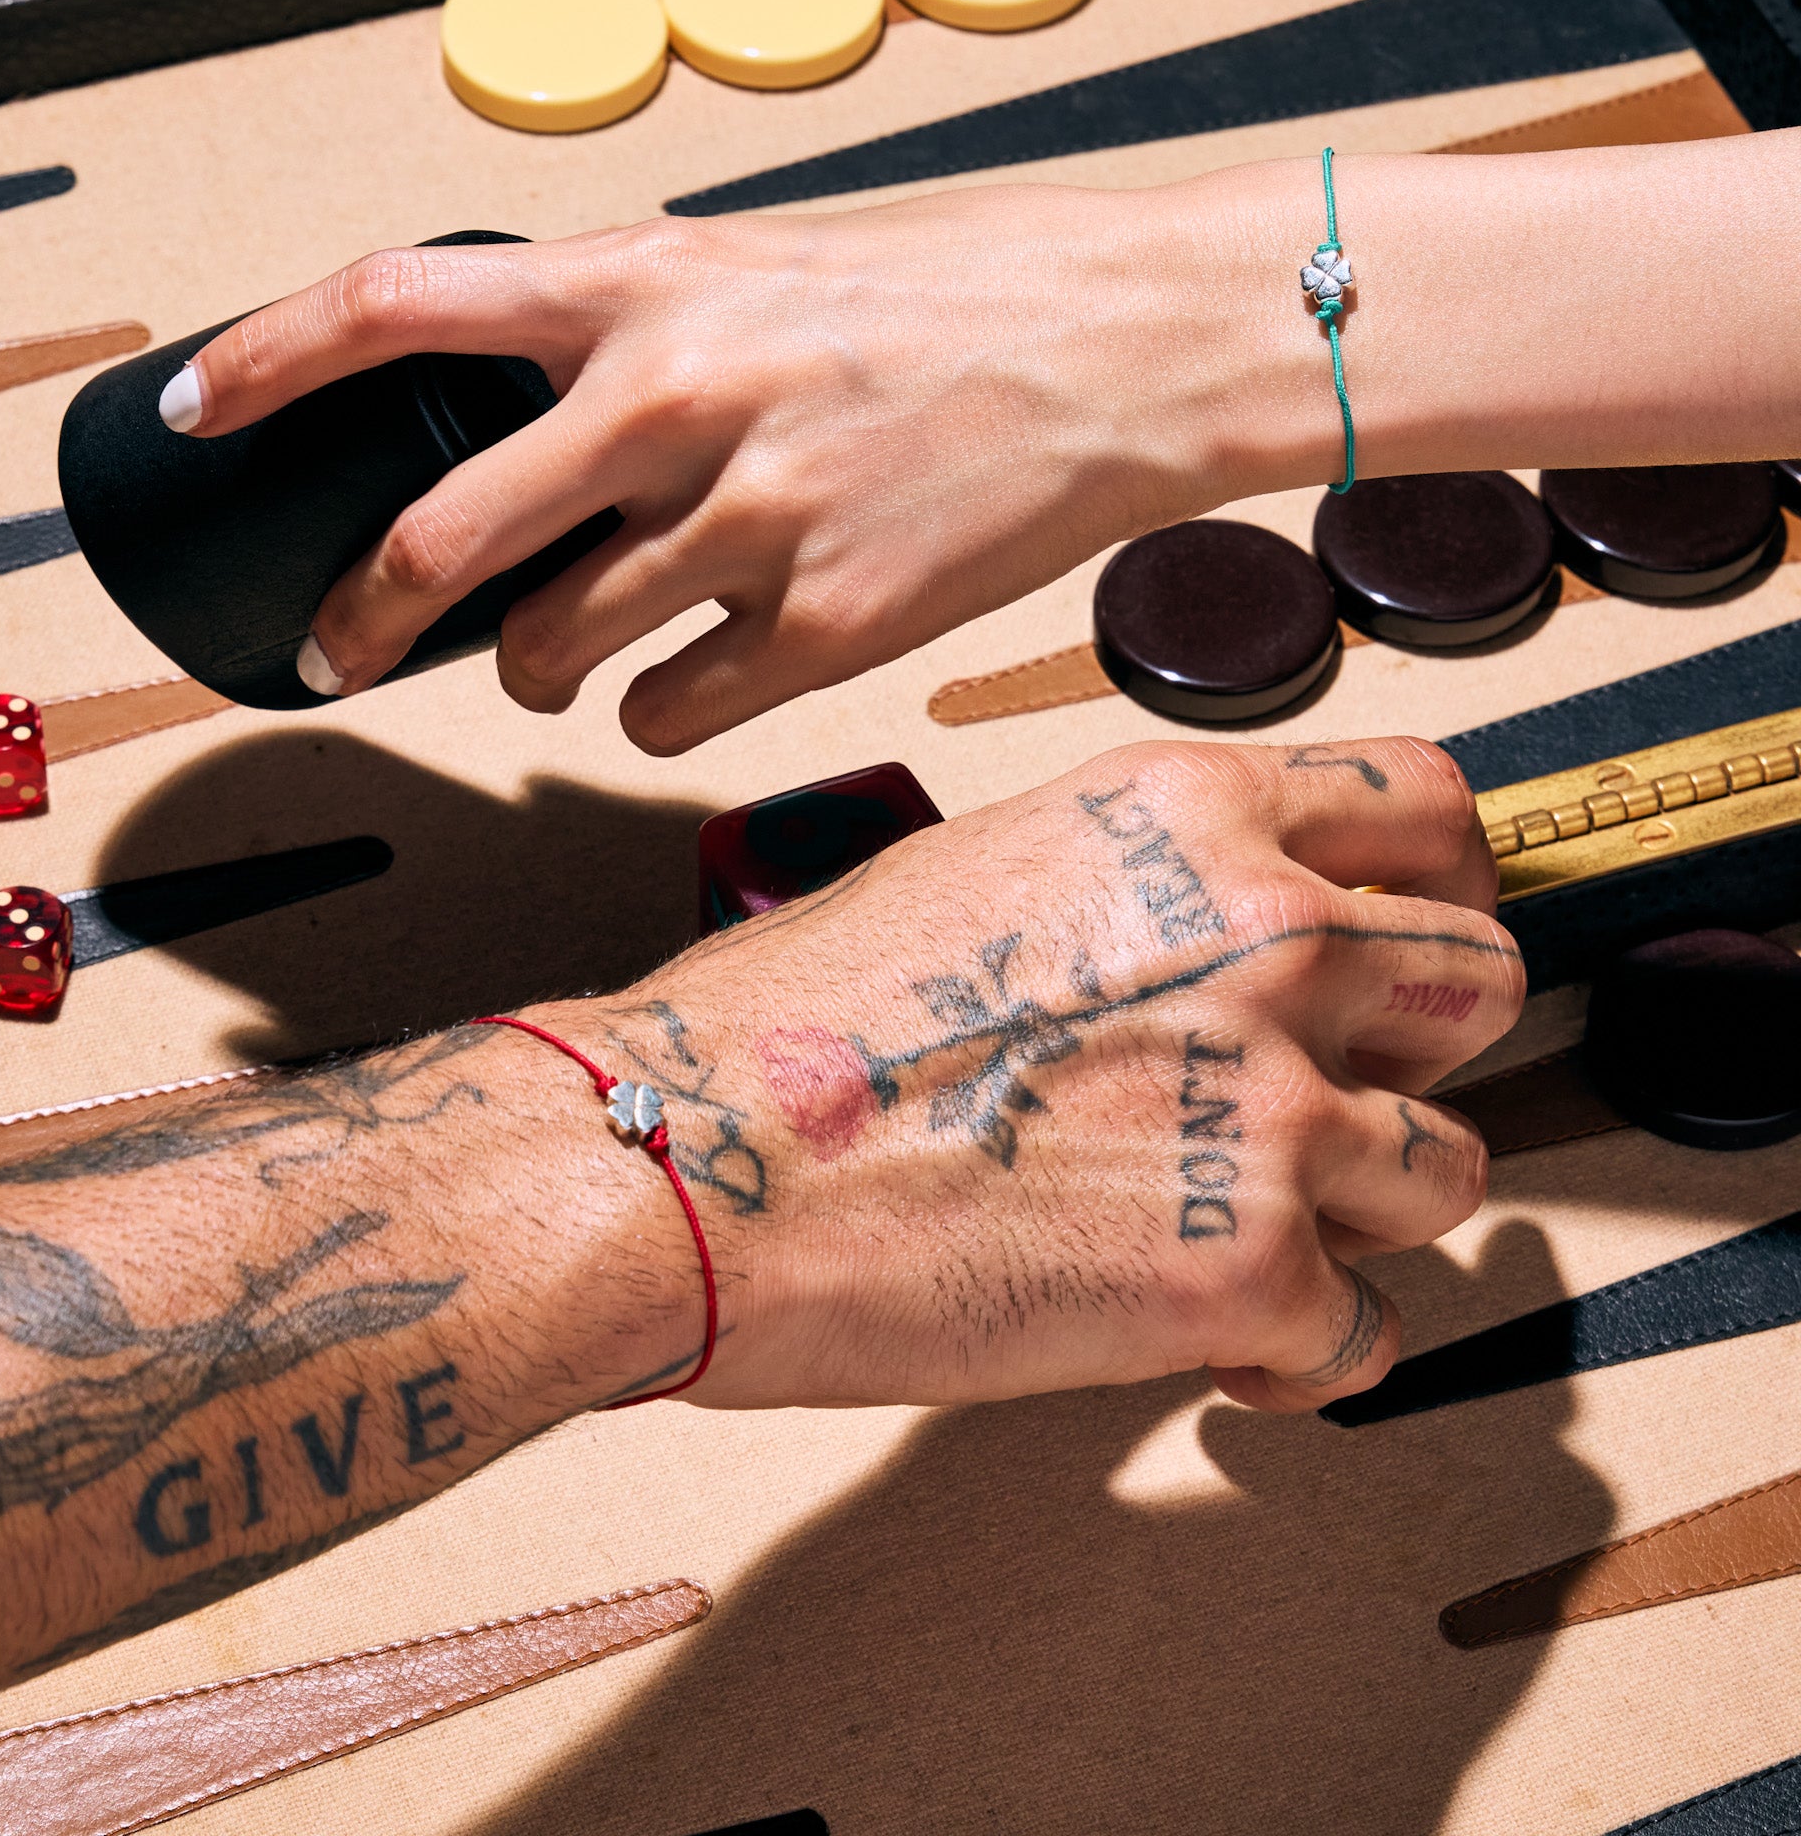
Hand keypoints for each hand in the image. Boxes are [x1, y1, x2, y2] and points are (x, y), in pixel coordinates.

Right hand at [0, 733, 1513, 1756]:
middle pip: (1477, 975)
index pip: (1431, 802)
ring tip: (1252, 1226)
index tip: (1410, 929)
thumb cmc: (784, 1022)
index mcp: (1186, 814)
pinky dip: (1296, 1352)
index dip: (1434, 878)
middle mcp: (1258, 936)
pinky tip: (1208, 1335)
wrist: (676, 1154)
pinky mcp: (1242, 1271)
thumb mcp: (984, 876)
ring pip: (1452, 1168)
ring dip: (1363, 1211)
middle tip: (1335, 1093)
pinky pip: (1366, 1334)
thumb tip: (1219, 948)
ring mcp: (1267, 1102)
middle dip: (1414, 1046)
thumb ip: (1142, 896)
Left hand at [168, 184, 1298, 749]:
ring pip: (551, 657)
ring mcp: (752, 522)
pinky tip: (696, 676)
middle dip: (363, 620)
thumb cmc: (933, 298)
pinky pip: (663, 716)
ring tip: (577, 655)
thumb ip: (614, 328)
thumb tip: (490, 426)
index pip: (396, 301)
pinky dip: (652, 713)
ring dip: (537, 674)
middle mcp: (677, 398)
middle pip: (443, 542)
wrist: (1113, 347)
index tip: (194, 412)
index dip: (265, 359)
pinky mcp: (827, 629)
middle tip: (337, 655)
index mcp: (642, 283)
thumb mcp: (748, 266)